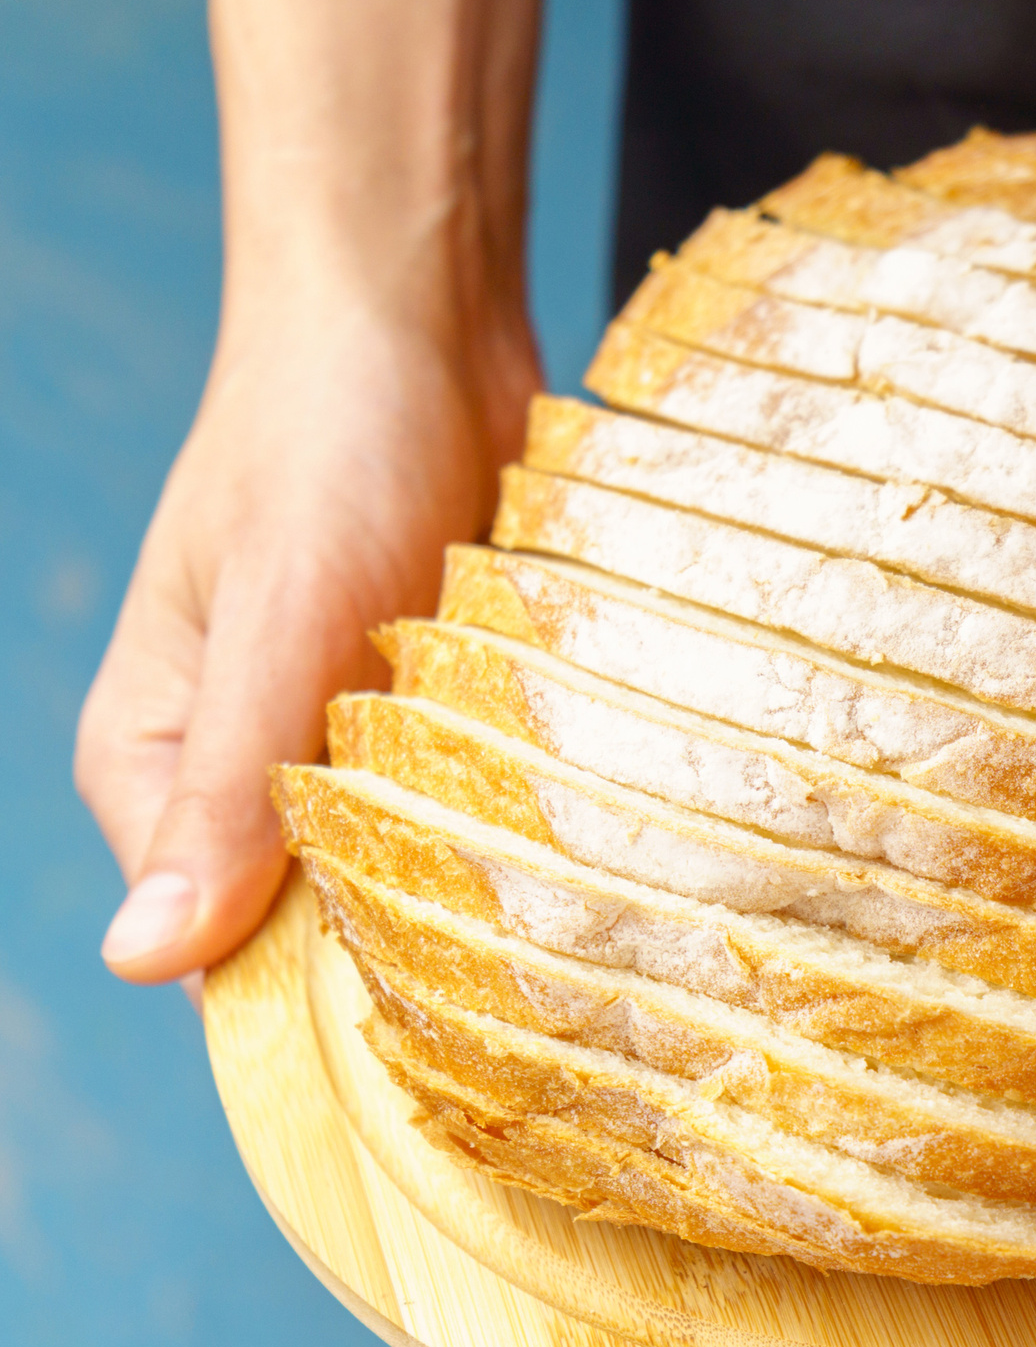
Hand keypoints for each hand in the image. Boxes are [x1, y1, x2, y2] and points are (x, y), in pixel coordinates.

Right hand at [75, 292, 535, 990]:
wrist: (423, 316)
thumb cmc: (330, 443)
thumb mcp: (282, 621)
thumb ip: (224, 792)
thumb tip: (140, 961)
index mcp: (160, 765)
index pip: (224, 954)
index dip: (323, 1003)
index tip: (434, 1030)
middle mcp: (244, 767)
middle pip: (326, 920)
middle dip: (419, 942)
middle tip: (528, 959)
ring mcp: (345, 735)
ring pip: (415, 861)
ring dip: (483, 875)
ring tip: (564, 886)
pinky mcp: (435, 700)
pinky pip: (477, 794)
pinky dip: (521, 808)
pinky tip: (585, 819)